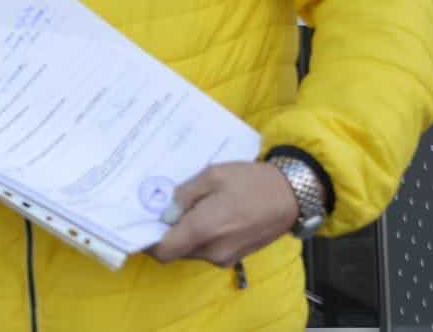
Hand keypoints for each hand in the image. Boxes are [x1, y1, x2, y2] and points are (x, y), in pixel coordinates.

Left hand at [149, 161, 299, 267]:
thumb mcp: (212, 176)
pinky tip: (204, 214)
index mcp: (203, 230)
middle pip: (175, 251)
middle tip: (160, 209)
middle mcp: (212, 250)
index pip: (163, 251)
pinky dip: (199, 237)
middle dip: (165, 234)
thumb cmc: (252, 181)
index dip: (147, 241)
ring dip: (183, 235)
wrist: (292, 195)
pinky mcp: (235, 256)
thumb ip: (184, 194)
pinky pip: (207, 250)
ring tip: (186, 208)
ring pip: (190, 251)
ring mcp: (225, 257)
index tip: (139, 224)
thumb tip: (166, 211)